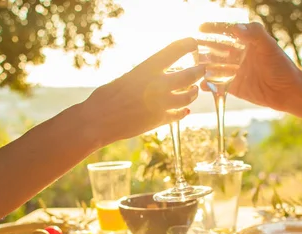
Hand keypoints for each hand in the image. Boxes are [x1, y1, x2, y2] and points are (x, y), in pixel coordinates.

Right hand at [80, 38, 204, 143]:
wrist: (97, 121)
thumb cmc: (107, 96)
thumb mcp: (127, 77)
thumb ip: (147, 76)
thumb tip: (161, 75)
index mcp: (147, 68)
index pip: (175, 50)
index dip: (188, 45)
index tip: (194, 44)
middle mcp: (157, 84)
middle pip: (190, 75)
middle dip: (200, 70)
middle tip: (203, 68)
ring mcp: (160, 104)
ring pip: (188, 97)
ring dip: (193, 92)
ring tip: (194, 90)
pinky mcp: (159, 120)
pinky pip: (178, 115)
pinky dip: (183, 112)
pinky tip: (185, 111)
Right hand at [199, 22, 301, 110]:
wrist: (288, 92)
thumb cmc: (281, 66)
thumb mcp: (269, 47)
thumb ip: (254, 34)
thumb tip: (235, 28)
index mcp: (245, 42)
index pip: (226, 33)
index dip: (213, 29)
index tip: (200, 28)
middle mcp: (237, 56)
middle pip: (215, 50)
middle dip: (202, 48)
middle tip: (189, 49)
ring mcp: (234, 72)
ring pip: (213, 67)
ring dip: (202, 67)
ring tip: (191, 67)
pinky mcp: (233, 87)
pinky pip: (217, 85)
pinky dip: (208, 85)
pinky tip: (201, 85)